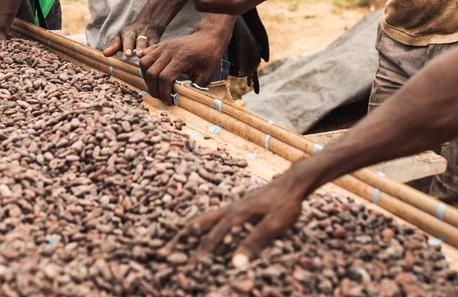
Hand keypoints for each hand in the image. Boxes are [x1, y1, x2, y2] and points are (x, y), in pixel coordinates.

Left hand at [103, 21, 162, 59]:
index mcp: (129, 33)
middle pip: (140, 41)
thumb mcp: (120, 37)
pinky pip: (159, 47)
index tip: (127, 54)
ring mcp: (150, 37)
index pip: (128, 39)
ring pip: (151, 44)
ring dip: (150, 51)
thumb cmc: (129, 35)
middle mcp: (140, 34)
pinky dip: (158, 53)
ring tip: (148, 58)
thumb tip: (105, 54)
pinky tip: (158, 61)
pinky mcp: (158, 41)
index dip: (128, 47)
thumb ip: (113, 46)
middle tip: (139, 55)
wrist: (148, 24)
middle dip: (140, 48)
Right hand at [136, 30, 228, 103]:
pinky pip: (145, 55)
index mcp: (182, 58)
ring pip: (144, 63)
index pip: (165, 78)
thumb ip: (194, 88)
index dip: (164, 93)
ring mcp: (163, 46)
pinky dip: (145, 66)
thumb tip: (181, 99)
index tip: (169, 101)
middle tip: (160, 98)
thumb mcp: (206, 75)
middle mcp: (169, 51)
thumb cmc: (209, 56)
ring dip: (146, 78)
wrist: (208, 37)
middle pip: (152, 72)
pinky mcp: (160, 44)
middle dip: (154, 89)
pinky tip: (152, 75)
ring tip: (155, 86)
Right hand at [164, 177, 308, 268]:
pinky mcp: (238, 206)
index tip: (184, 273)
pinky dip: (201, 225)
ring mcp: (232, 206)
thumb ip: (254, 244)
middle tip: (164, 254)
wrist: (294, 182)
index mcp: (234, 216)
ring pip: (203, 219)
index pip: (211, 241)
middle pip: (197, 225)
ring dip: (188, 232)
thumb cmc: (285, 205)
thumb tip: (235, 265)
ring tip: (176, 242)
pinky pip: (213, 216)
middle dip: (180, 241)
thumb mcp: (273, 227)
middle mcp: (228, 210)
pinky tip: (202, 232)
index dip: (197, 258)